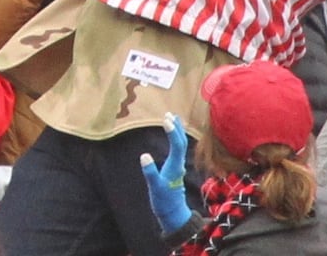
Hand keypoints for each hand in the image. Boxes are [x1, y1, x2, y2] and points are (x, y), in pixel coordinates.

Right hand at [139, 113, 192, 234]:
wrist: (173, 213)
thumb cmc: (163, 201)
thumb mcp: (155, 187)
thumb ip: (150, 172)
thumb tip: (144, 156)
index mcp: (175, 166)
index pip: (177, 144)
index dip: (172, 131)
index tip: (166, 119)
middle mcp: (179, 163)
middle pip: (182, 141)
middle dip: (177, 127)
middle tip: (169, 114)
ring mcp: (179, 165)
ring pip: (181, 144)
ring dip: (177, 131)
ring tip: (173, 118)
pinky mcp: (176, 168)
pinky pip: (178, 149)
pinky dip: (176, 138)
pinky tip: (173, 136)